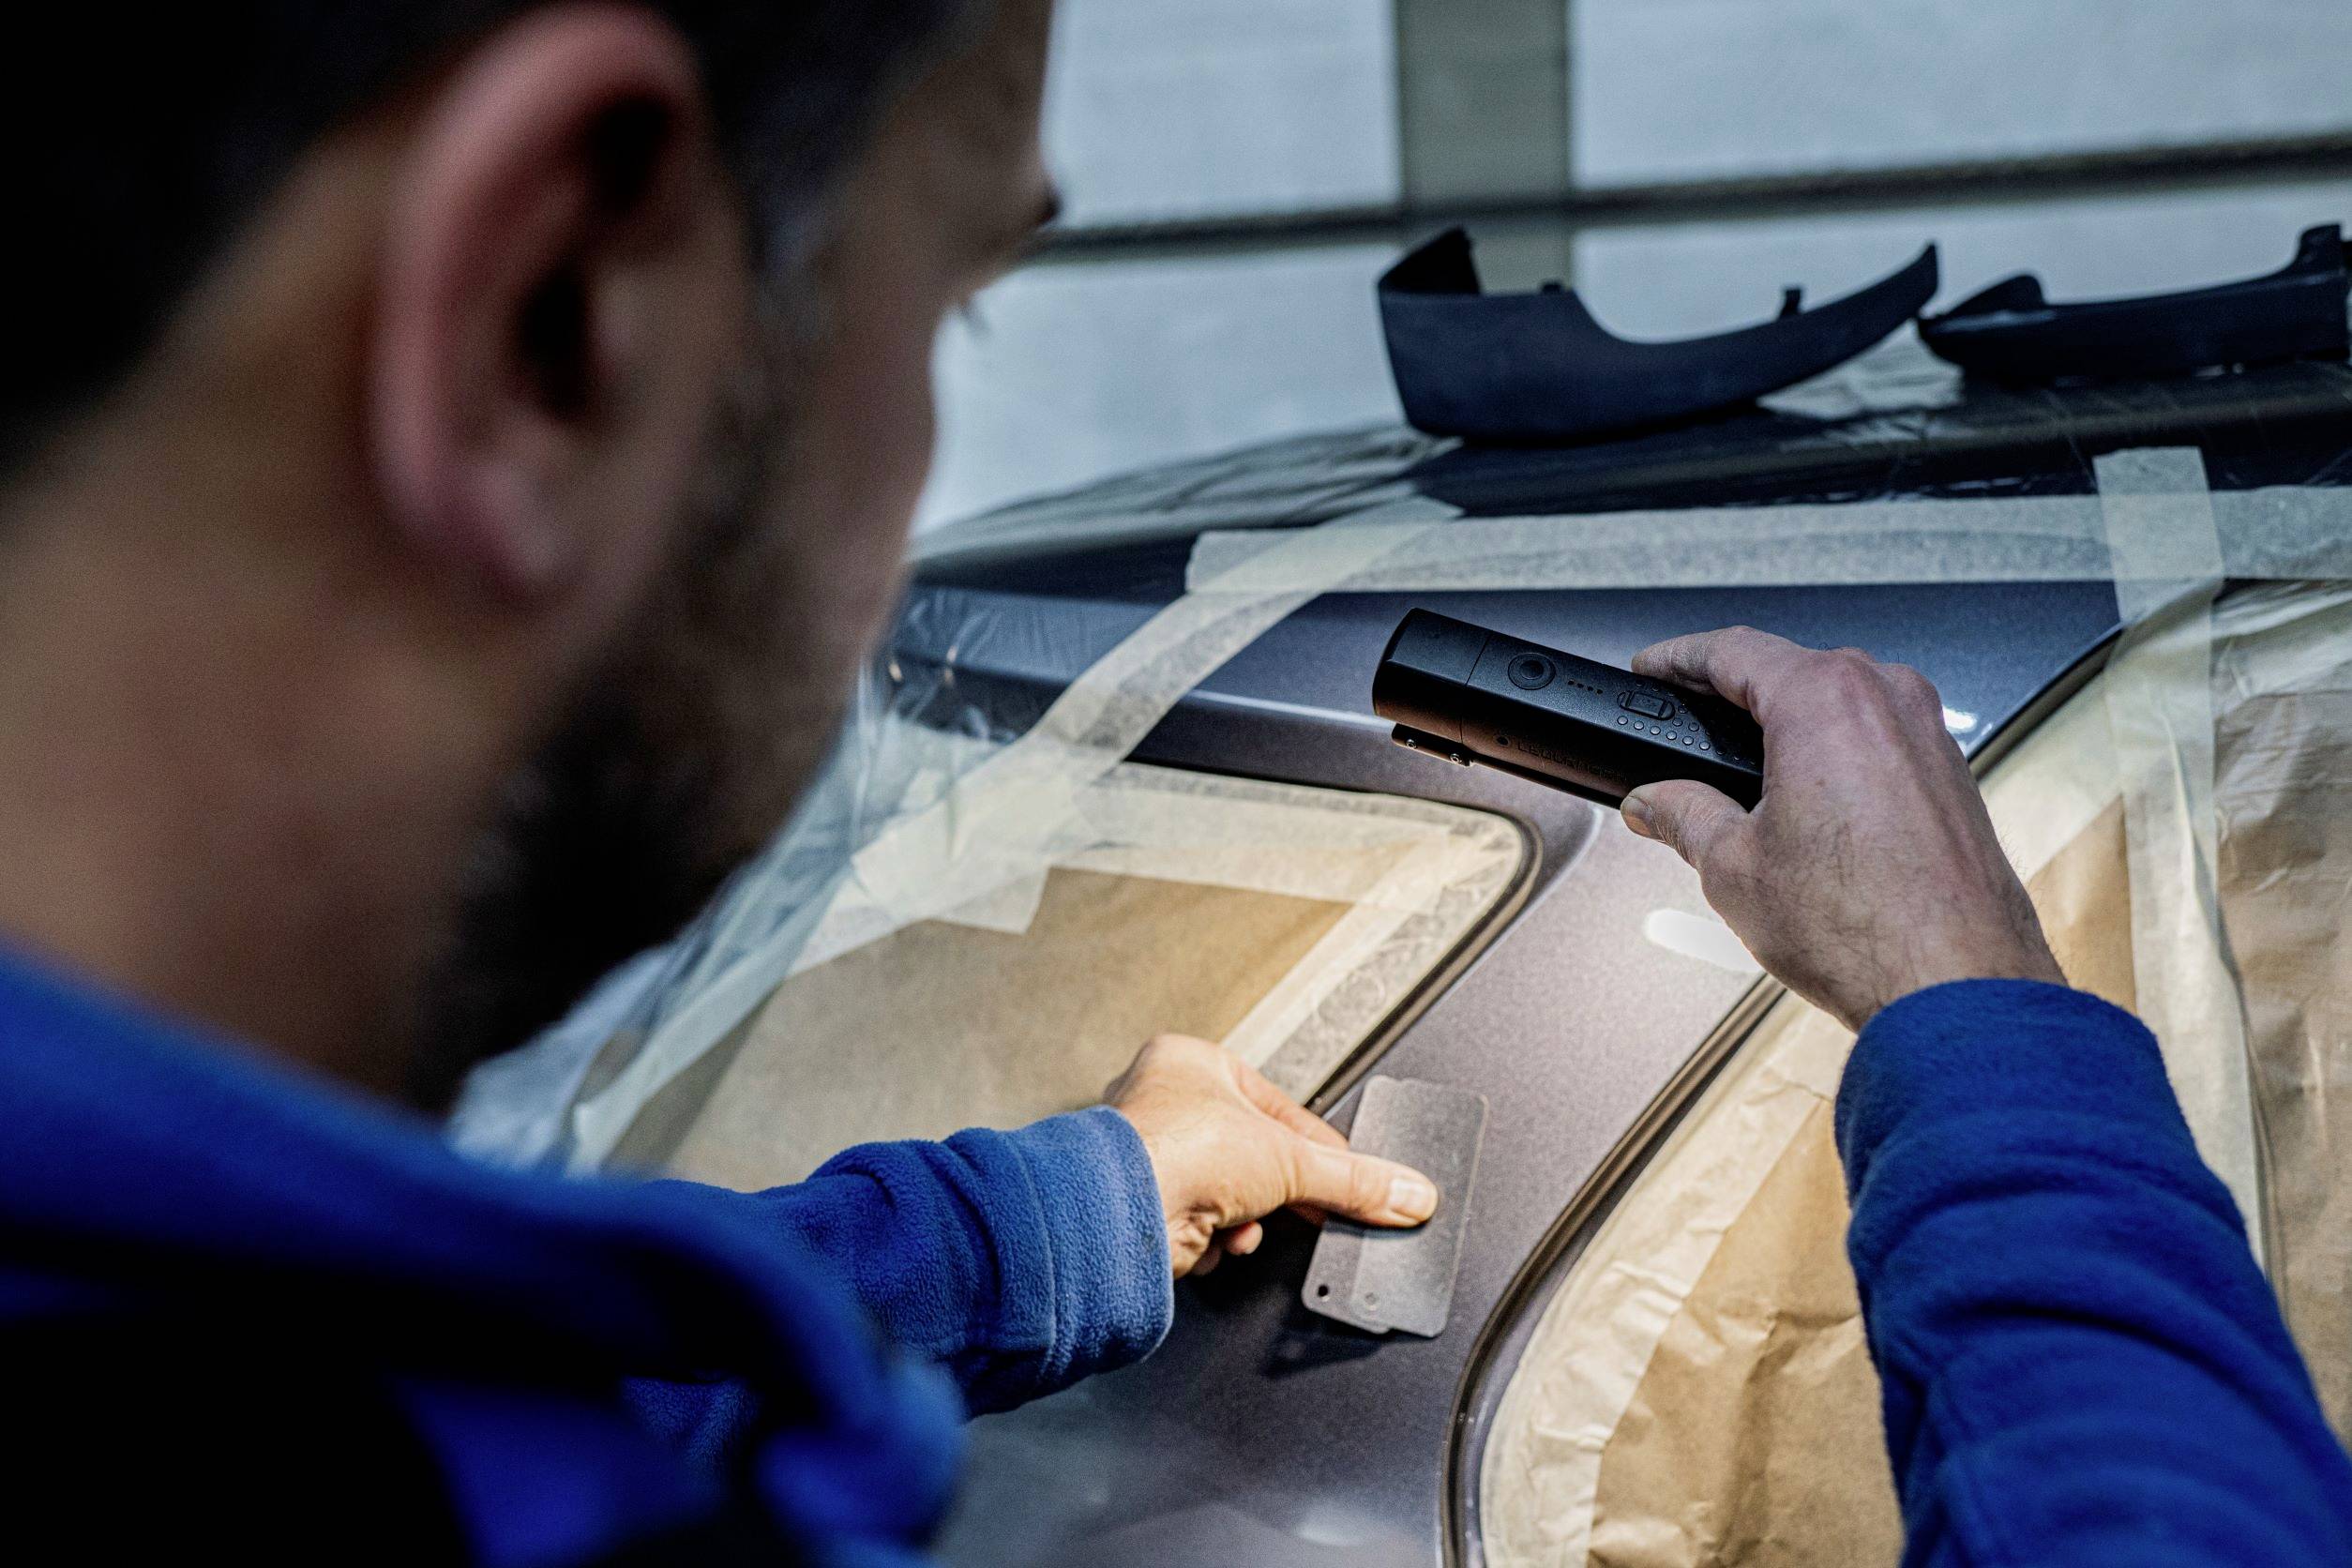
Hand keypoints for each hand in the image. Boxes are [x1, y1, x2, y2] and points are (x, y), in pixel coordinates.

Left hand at [1103, 1034, 1437, 1277]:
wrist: (1124, 1211)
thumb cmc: (1178, 1150)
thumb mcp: (1292, 1159)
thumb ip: (1355, 1180)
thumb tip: (1408, 1193)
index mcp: (1189, 1062)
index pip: (1274, 1105)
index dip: (1312, 1145)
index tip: (1342, 1175)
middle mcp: (1160, 1104)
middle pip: (1249, 1155)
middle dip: (1271, 1190)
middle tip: (1298, 1205)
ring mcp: (1147, 1157)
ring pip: (1224, 1195)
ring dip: (1242, 1219)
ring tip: (1239, 1223)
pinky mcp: (1143, 1207)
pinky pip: (1197, 1227)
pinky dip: (1211, 1241)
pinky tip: (1210, 1239)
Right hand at [1620, 627, 2062, 1031]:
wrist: (1955, 986)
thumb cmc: (1865, 929)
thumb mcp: (1733, 867)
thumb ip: (1683, 816)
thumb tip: (1654, 803)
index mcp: (1826, 699)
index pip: (1733, 649)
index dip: (1678, 659)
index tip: (1653, 670)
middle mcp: (1888, 699)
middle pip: (1791, 670)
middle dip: (1733, 695)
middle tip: (1687, 725)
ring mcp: (1930, 733)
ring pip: (1840, 705)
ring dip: (1788, 728)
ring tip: (1740, 777)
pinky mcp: (1953, 774)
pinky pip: (1878, 740)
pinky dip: (1834, 757)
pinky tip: (1805, 805)